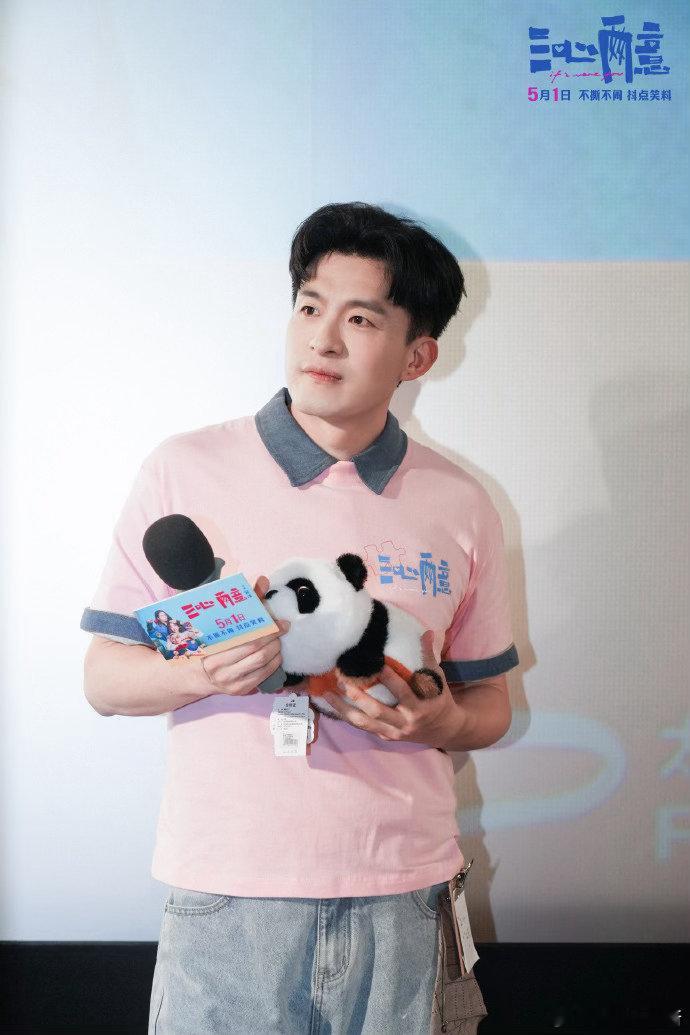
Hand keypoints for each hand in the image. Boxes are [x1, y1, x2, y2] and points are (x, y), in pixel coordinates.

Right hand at [196, 574, 290, 696]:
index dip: (266, 630)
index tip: (278, 622)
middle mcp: (220, 669)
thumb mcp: (219, 623)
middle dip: (274, 639)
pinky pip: (262, 677)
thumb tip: (263, 581)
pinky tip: (275, 655)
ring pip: (261, 664)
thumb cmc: (208, 643)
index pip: (246, 639)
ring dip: (276, 651)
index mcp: (212, 650)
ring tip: (278, 641)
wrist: (194, 676)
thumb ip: (243, 602)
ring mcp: (230, 682)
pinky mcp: (239, 691)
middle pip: (256, 652)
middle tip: (282, 629)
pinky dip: (273, 664)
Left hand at [322, 630, 462, 748]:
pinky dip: (348, 717)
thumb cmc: (438, 699)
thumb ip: (429, 657)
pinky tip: (333, 705)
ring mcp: (393, 732)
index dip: (390, 680)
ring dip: (344, 709)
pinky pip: (363, 727)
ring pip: (364, 723)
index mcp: (419, 708)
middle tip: (342, 680)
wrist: (443, 730)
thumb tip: (428, 632)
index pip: (403, 693)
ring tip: (327, 694)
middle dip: (359, 697)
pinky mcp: (385, 737)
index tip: (377, 665)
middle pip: (378, 712)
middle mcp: (405, 722)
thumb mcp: (437, 679)